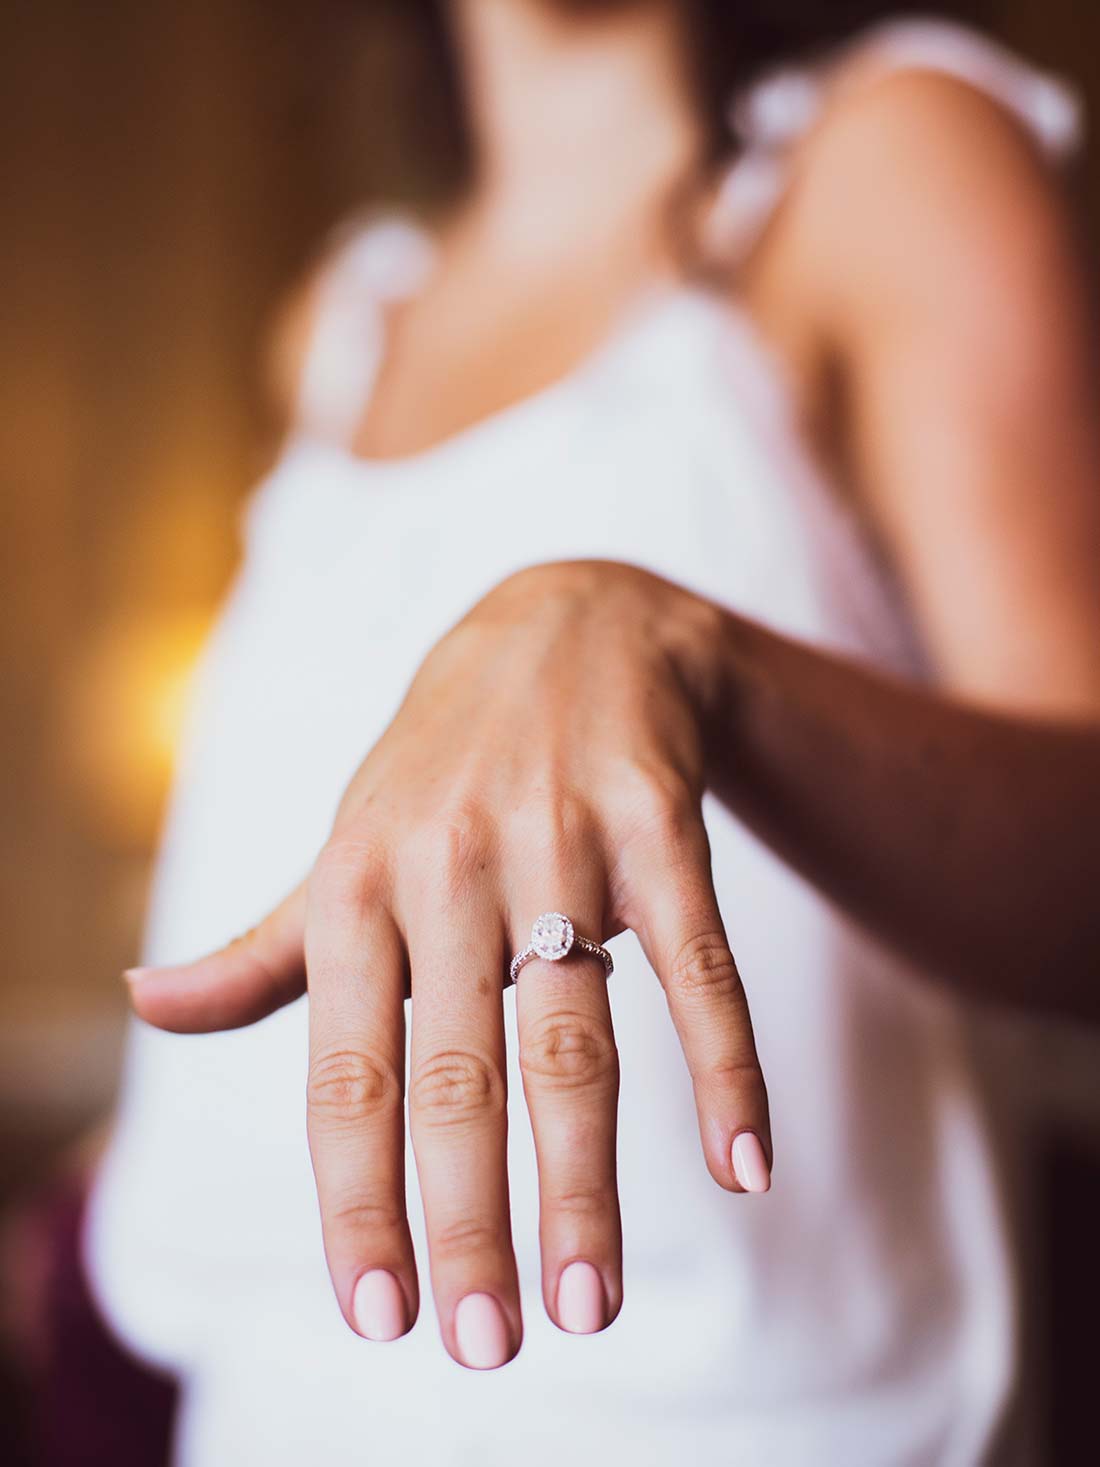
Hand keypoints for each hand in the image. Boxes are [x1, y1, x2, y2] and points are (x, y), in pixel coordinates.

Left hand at [126, 561, 770, 1367]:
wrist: (569, 621)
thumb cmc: (442, 765)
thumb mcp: (343, 842)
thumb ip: (263, 946)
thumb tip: (147, 1006)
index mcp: (356, 884)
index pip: (345, 1072)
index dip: (357, 1200)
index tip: (380, 1317)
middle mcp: (449, 867)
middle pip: (458, 1074)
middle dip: (468, 1220)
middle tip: (486, 1349)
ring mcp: (560, 840)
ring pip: (573, 1035)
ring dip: (584, 1179)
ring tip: (590, 1302)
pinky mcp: (657, 821)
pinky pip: (697, 959)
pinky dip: (725, 1063)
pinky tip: (747, 1166)